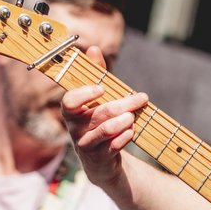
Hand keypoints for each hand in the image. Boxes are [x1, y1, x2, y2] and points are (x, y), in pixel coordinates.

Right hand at [60, 45, 149, 186]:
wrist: (102, 160)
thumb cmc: (98, 122)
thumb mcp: (96, 99)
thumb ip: (95, 75)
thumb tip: (93, 49)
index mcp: (72, 112)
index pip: (68, 102)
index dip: (84, 95)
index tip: (101, 89)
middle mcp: (75, 129)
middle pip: (100, 113)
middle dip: (124, 103)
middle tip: (141, 97)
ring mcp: (86, 145)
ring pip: (107, 130)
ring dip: (125, 120)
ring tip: (133, 116)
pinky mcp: (99, 158)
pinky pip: (114, 145)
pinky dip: (125, 136)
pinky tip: (131, 131)